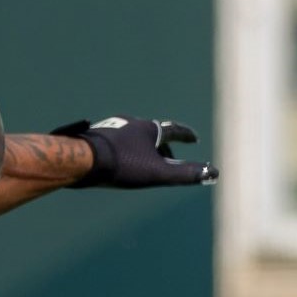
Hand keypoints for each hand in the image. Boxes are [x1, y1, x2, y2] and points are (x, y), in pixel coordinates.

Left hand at [52, 116, 218, 188]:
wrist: (82, 160)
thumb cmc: (123, 165)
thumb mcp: (158, 172)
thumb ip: (185, 173)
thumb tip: (214, 172)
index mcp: (148, 128)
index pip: (174, 130)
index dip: (186, 135)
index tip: (194, 139)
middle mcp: (131, 123)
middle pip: (152, 134)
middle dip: (163, 146)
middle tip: (169, 156)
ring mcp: (112, 128)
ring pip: (133, 138)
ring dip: (143, 148)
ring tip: (143, 161)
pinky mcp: (97, 137)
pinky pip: (117, 143)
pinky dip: (125, 151)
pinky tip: (118, 161)